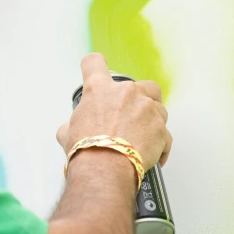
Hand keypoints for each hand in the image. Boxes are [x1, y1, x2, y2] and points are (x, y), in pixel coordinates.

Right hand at [57, 54, 172, 169]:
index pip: (94, 63)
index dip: (94, 66)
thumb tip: (70, 130)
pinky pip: (166, 136)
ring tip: (142, 140)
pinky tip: (152, 155)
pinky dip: (161, 146)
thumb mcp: (67, 133)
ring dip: (153, 122)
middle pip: (144, 85)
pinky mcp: (161, 129)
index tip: (97, 71)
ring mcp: (148, 109)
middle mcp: (126, 93)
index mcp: (99, 90)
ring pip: (159, 109)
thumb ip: (73, 124)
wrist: (104, 170)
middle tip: (134, 116)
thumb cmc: (86, 151)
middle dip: (143, 98)